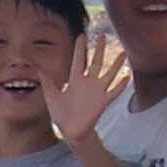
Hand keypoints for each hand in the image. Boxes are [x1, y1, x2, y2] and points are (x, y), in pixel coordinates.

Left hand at [46, 31, 129, 150]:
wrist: (70, 131)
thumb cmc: (61, 114)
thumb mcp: (52, 96)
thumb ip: (48, 82)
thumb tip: (39, 68)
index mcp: (75, 80)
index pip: (79, 60)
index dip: (80, 48)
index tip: (81, 36)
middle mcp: (88, 83)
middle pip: (96, 62)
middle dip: (99, 49)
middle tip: (103, 35)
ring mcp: (97, 92)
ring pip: (109, 74)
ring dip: (116, 64)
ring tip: (123, 52)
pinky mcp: (103, 102)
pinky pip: (114, 92)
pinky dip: (120, 85)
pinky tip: (127, 76)